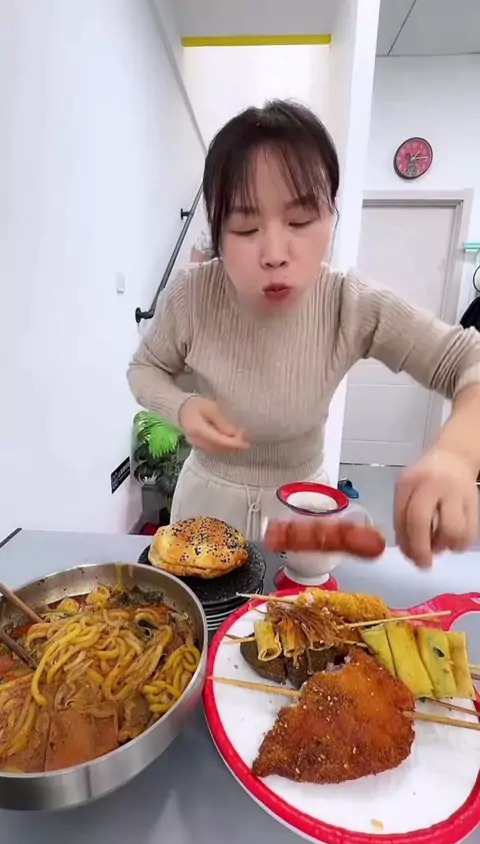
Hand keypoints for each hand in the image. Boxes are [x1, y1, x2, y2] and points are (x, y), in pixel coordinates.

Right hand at [179, 397, 248, 452]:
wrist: (179, 408)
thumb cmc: (196, 404)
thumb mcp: (210, 407)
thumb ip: (221, 421)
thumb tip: (233, 433)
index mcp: (199, 430)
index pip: (220, 441)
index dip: (234, 443)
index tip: (246, 442)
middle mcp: (197, 440)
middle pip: (218, 447)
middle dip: (233, 444)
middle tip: (244, 436)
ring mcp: (196, 444)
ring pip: (216, 450)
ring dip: (229, 446)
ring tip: (239, 437)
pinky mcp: (197, 445)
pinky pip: (212, 449)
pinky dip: (222, 446)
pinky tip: (229, 440)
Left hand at [394, 448, 478, 567]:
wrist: (454, 457)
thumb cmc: (424, 479)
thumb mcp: (406, 489)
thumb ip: (402, 516)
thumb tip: (408, 551)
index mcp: (410, 482)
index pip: (402, 515)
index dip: (405, 541)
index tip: (409, 556)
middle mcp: (432, 485)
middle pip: (421, 521)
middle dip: (420, 549)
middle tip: (423, 563)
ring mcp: (456, 493)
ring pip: (451, 530)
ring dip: (444, 546)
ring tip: (440, 545)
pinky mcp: (474, 502)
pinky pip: (470, 532)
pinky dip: (460, 544)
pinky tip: (453, 542)